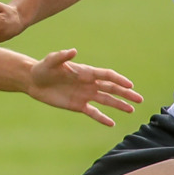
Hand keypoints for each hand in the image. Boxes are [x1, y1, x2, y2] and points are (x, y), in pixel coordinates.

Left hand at [25, 49, 142, 125]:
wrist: (33, 81)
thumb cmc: (43, 68)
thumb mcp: (51, 61)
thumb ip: (62, 56)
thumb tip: (73, 51)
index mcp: (85, 72)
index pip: (107, 76)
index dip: (119, 80)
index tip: (130, 85)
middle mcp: (89, 83)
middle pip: (111, 89)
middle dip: (125, 94)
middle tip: (139, 99)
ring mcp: (85, 95)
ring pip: (106, 100)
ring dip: (119, 105)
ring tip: (132, 110)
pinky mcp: (78, 105)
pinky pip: (93, 112)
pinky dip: (102, 118)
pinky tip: (112, 123)